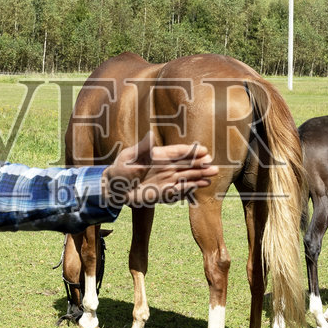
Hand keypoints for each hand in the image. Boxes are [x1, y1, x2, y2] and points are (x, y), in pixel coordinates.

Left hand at [102, 133, 217, 207]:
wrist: (114, 189)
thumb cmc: (120, 169)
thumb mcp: (130, 157)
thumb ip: (143, 149)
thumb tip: (150, 135)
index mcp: (159, 155)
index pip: (178, 152)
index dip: (191, 151)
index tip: (203, 151)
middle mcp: (166, 167)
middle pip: (186, 164)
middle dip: (200, 164)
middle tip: (212, 164)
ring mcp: (166, 180)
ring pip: (187, 176)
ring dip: (200, 175)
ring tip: (213, 174)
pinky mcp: (165, 192)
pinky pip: (181, 189)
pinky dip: (192, 187)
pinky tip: (203, 184)